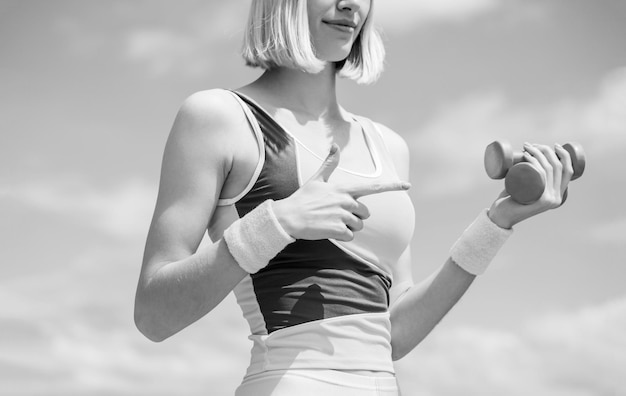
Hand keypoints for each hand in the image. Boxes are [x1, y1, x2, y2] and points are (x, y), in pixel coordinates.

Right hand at [272, 144, 410, 240]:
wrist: (289, 217)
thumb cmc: (303, 198)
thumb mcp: (317, 179)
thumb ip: (330, 163)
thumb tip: (335, 145)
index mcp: (343, 189)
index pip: (372, 187)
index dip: (392, 186)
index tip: (408, 185)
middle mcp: (346, 201)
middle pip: (365, 213)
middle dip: (355, 216)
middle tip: (336, 214)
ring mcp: (343, 216)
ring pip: (358, 226)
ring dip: (348, 227)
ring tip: (330, 222)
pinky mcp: (338, 230)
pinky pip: (350, 236)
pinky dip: (342, 237)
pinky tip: (329, 231)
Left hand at [488, 143, 574, 228]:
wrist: (501, 216)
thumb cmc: (511, 200)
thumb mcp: (528, 190)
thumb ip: (533, 182)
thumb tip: (534, 163)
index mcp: (558, 195)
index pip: (568, 171)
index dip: (564, 155)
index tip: (553, 145)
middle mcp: (557, 198)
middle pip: (556, 166)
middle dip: (545, 150)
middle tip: (529, 145)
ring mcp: (549, 200)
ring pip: (548, 169)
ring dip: (537, 152)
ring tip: (525, 147)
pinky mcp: (540, 201)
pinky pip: (541, 177)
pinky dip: (534, 163)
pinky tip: (528, 156)